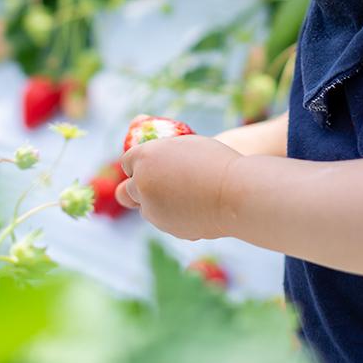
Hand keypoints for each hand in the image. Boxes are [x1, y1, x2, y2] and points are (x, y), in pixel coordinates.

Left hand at [116, 134, 241, 240]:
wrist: (235, 193)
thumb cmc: (215, 161)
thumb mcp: (186, 143)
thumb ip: (163, 150)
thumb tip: (144, 135)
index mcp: (144, 157)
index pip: (127, 162)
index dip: (138, 164)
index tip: (151, 166)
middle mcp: (142, 184)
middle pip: (126, 191)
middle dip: (137, 188)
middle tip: (156, 185)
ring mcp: (153, 209)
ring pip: (146, 209)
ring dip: (156, 203)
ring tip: (184, 195)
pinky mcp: (168, 228)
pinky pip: (165, 220)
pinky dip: (174, 216)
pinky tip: (196, 207)